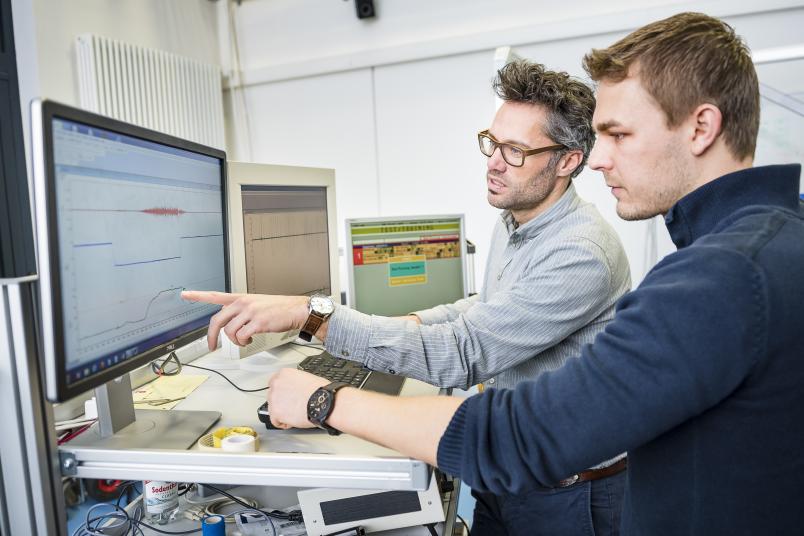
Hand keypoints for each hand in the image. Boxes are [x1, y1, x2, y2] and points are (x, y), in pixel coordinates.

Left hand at [181, 291, 308, 349]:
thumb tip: (231, 324)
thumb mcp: (257, 304)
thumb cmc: (279, 309)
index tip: (185, 294)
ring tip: (244, 341)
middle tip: (212, 346)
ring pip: (230, 332)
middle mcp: (243, 303)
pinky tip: (249, 341)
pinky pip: (241, 336)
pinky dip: (243, 343)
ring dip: (235, 342)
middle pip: (217, 320)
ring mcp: (250, 312)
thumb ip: (242, 311)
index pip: (216, 295)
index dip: (198, 295)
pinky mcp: (258, 322)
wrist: (297, 310)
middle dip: (212, 337)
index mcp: (241, 298)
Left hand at [266, 368, 328, 428]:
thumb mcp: (306, 377)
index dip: (281, 391)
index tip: (286, 396)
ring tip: (295, 414)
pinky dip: (283, 423)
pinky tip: (292, 421)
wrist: (323, 401)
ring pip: (272, 408)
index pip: (274, 382)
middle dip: (281, 402)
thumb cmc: (320, 391)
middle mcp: (276, 384)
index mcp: (284, 374)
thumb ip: (295, 382)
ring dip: (282, 412)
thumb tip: (294, 389)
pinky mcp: (276, 412)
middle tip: (292, 406)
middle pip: (272, 395)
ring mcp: (274, 398)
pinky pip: (275, 420)